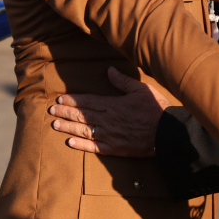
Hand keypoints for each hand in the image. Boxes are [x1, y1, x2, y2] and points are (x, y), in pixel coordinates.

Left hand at [49, 67, 168, 155]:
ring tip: (54, 125)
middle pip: (82, 115)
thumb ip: (123, 81)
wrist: (167, 132)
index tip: (60, 99)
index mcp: (113, 104)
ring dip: (68, 127)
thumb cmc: (156, 109)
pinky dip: (81, 145)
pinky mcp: (115, 148)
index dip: (73, 100)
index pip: (88, 101)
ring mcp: (110, 135)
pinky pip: (94, 147)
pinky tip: (70, 142)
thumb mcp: (141, 90)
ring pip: (84, 130)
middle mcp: (108, 120)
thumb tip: (109, 70)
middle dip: (65, 112)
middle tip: (51, 111)